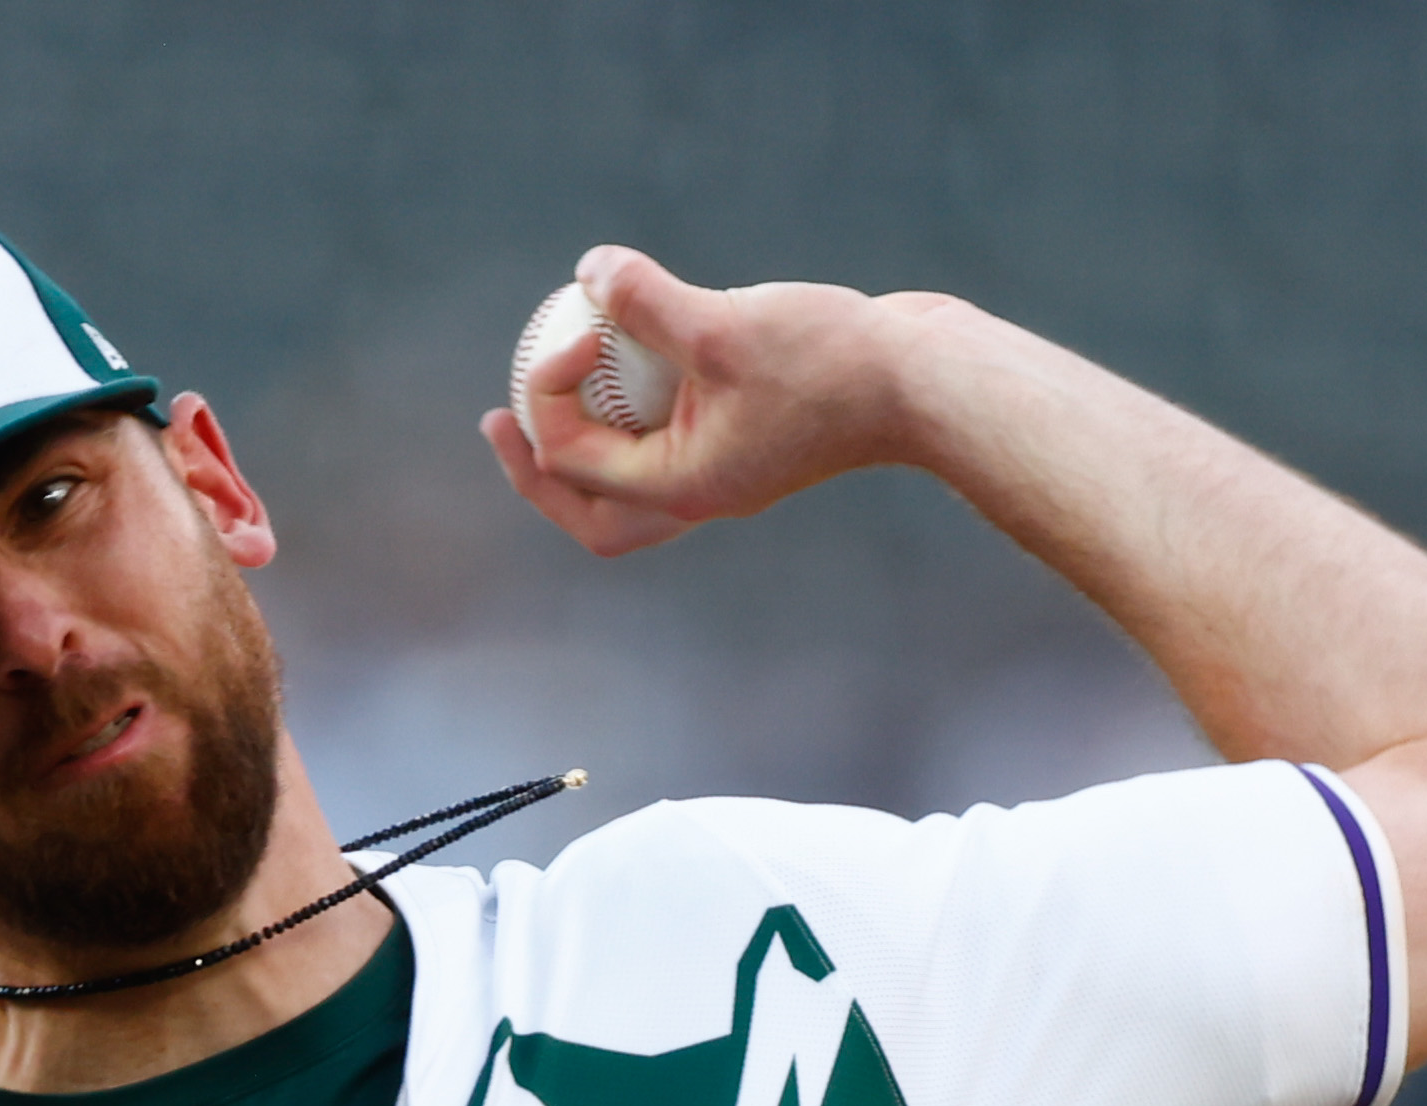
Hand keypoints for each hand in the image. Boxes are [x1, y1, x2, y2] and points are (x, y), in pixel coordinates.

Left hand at [484, 250, 923, 556]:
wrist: (928, 382)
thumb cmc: (834, 363)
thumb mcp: (726, 325)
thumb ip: (648, 302)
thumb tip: (588, 272)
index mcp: (683, 487)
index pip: (574, 460)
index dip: (550, 394)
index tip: (582, 327)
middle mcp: (700, 490)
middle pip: (590, 513)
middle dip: (537, 469)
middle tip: (499, 417)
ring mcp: (728, 467)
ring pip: (630, 482)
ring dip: (587, 443)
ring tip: (557, 388)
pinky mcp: (753, 433)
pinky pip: (673, 434)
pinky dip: (640, 406)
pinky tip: (637, 348)